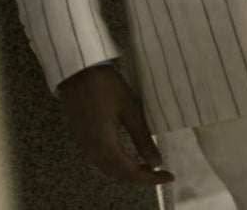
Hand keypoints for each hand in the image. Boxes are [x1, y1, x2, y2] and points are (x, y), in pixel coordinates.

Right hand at [59, 64, 174, 185]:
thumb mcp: (129, 108)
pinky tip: (124, 152)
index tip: (168, 176)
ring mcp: (82, 144)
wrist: (77, 68)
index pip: (130, 173)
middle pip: (117, 174)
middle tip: (158, 170)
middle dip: (139, 176)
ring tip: (145, 163)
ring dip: (126, 170)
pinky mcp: (79, 136)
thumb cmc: (105, 84)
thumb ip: (142, 138)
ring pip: (107, 168)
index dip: (151, 178)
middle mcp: (91, 150)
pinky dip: (114, 162)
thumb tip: (157, 162)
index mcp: (104, 145)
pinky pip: (98, 158)